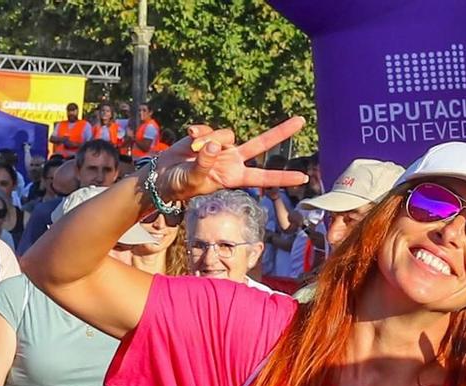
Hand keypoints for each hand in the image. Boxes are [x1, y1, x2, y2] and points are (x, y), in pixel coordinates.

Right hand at [153, 118, 307, 203]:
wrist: (163, 174)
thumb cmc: (179, 186)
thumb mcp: (193, 180)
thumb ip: (204, 164)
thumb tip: (214, 145)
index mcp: (233, 177)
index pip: (263, 177)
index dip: (282, 178)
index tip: (303, 178)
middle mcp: (232, 160)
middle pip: (262, 144)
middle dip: (281, 132)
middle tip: (302, 121)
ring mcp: (221, 147)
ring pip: (225, 134)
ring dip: (208, 140)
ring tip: (191, 151)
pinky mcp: (208, 136)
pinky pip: (208, 128)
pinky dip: (198, 132)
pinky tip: (188, 138)